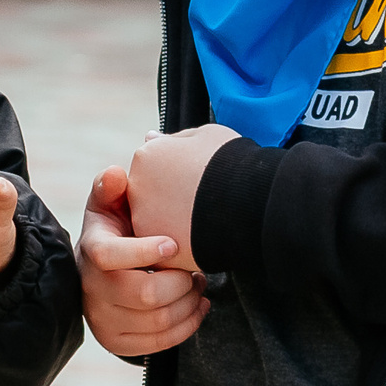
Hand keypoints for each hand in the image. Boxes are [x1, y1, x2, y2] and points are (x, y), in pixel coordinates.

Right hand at [78, 164, 209, 356]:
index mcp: (91, 251)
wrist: (100, 271)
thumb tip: (116, 173)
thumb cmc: (115, 230)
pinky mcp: (115, 341)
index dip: (145, 252)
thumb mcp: (109, 203)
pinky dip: (187, 327)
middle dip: (181, 283)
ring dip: (189, 304)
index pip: (110, 257)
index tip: (174, 244)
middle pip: (145, 295)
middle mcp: (91, 289)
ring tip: (198, 285)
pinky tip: (197, 307)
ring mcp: (102, 319)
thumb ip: (111, 186)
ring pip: (157, 322)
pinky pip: (158, 344)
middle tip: (197, 269)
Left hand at [124, 123, 242, 271]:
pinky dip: (184, 246)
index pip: (154, 166)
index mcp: (148, 156)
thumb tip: (154, 137)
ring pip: (157, 223)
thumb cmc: (232, 164)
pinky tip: (204, 239)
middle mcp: (138, 187)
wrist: (248, 201)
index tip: (197, 180)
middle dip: (173, 199)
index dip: (178, 175)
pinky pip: (167, 250)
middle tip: (201, 202)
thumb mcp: (204, 135)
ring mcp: (144, 219)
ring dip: (176, 223)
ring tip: (206, 221)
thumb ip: (174, 139)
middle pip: (151, 195)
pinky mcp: (158, 248)